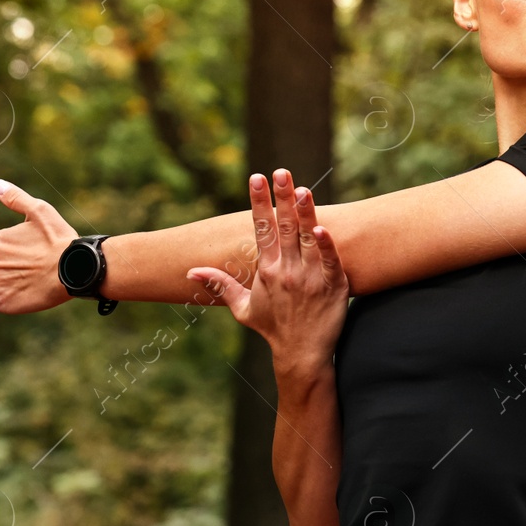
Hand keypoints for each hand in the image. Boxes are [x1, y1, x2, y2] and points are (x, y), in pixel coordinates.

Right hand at [187, 169, 348, 374]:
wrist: (301, 354)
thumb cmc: (272, 328)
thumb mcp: (242, 307)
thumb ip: (220, 284)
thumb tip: (192, 271)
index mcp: (266, 270)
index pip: (261, 229)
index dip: (258, 202)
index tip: (256, 177)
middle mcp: (286, 271)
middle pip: (285, 227)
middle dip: (282, 198)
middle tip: (280, 171)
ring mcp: (310, 278)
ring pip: (307, 240)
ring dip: (305, 214)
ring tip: (302, 190)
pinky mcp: (333, 286)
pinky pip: (330, 262)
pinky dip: (327, 246)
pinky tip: (323, 228)